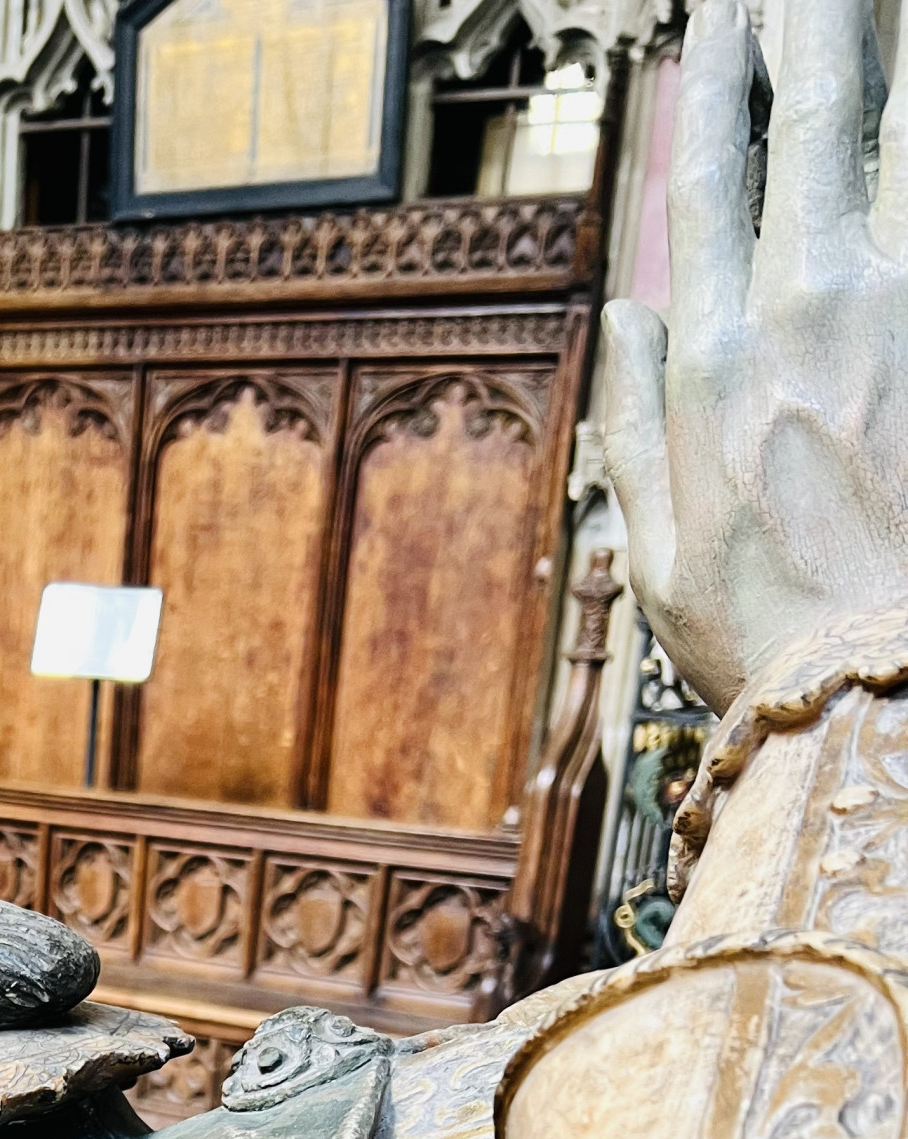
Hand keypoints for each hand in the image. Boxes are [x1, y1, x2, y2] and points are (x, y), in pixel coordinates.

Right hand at [604, 0, 907, 711]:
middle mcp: (801, 312)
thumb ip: (630, 429)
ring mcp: (891, 313)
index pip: (708, 179)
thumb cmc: (771, 645)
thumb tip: (631, 319)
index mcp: (709, 363)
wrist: (877, 696)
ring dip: (890, 54)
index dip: (720, 80)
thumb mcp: (657, 557)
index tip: (728, 14)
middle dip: (810, 22)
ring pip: (900, 135)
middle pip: (811, 119)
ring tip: (881, 4)